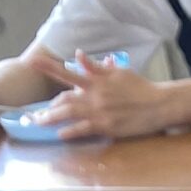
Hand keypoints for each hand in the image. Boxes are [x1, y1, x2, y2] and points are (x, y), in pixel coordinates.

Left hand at [30, 50, 174, 140]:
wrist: (158, 105)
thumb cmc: (140, 88)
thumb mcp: (118, 72)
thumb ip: (97, 67)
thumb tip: (78, 56)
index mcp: (96, 80)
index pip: (67, 72)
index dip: (48, 67)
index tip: (31, 62)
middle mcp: (94, 95)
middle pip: (64, 99)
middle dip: (48, 106)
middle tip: (35, 114)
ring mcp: (100, 112)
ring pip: (69, 114)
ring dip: (52, 119)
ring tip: (39, 123)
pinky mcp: (107, 127)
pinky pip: (83, 130)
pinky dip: (70, 132)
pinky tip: (60, 134)